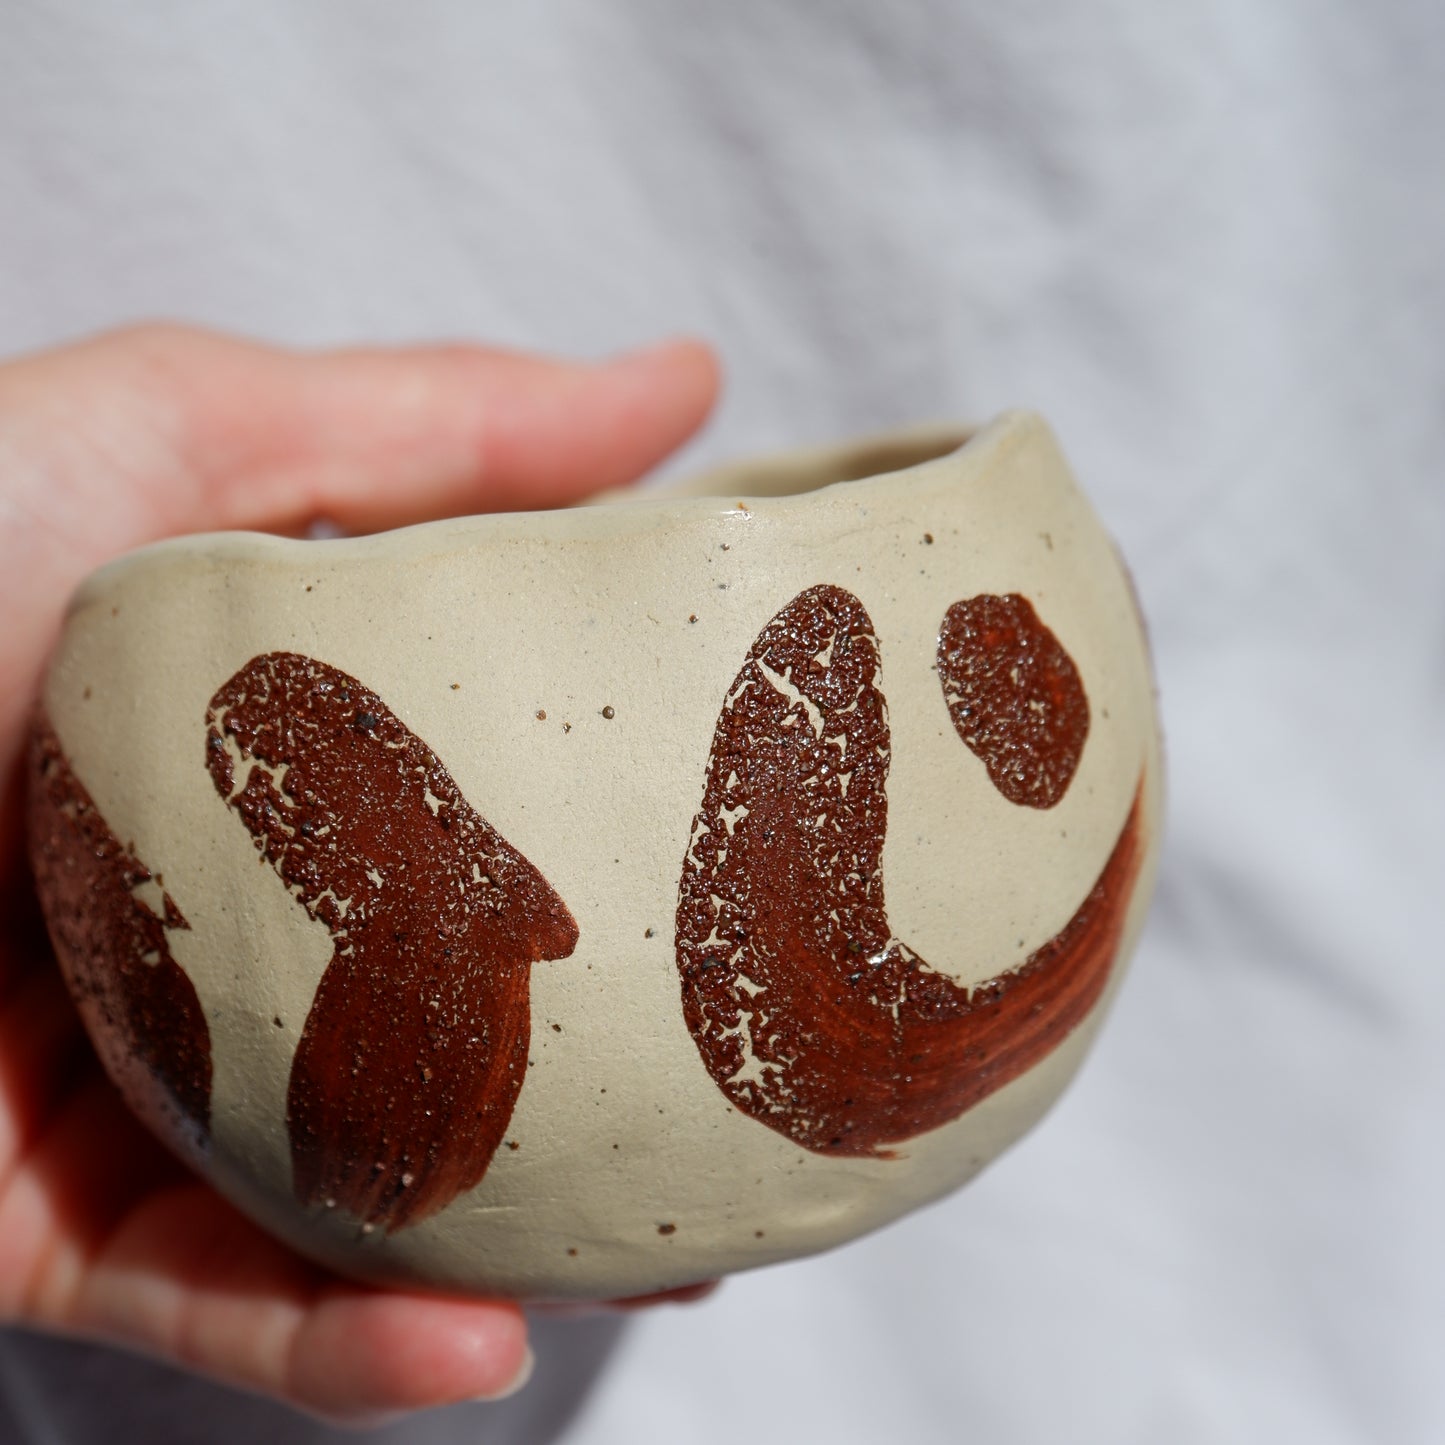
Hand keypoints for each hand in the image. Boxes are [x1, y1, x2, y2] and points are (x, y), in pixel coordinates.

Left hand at [0, 324, 719, 1424]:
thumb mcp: (184, 445)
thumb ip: (443, 429)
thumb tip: (687, 393)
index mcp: (281, 774)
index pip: (507, 825)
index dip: (648, 853)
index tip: (775, 866)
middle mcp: (226, 937)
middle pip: (458, 1034)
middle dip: (614, 1080)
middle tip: (752, 1092)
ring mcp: (135, 1086)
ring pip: (364, 1209)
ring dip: (530, 1253)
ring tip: (678, 1258)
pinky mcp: (32, 1220)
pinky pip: (215, 1311)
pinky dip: (348, 1345)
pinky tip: (481, 1342)